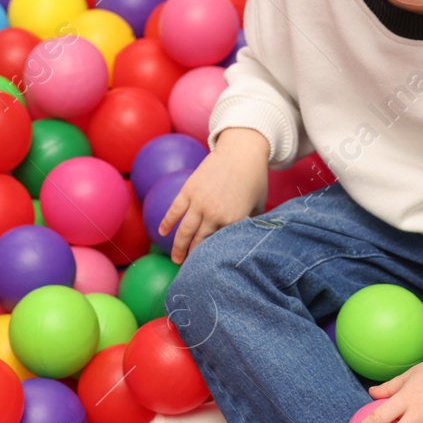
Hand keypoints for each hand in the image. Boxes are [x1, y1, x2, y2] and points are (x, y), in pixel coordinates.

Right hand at [158, 128, 270, 263]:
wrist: (242, 151)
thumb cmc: (255, 177)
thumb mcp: (260, 204)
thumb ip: (254, 222)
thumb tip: (251, 236)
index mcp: (234, 220)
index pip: (222, 246)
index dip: (216, 258)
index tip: (211, 269)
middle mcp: (215, 214)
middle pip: (200, 242)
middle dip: (194, 258)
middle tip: (190, 270)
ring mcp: (199, 202)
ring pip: (184, 231)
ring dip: (178, 248)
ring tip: (176, 260)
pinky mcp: (189, 190)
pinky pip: (174, 210)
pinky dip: (167, 222)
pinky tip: (162, 233)